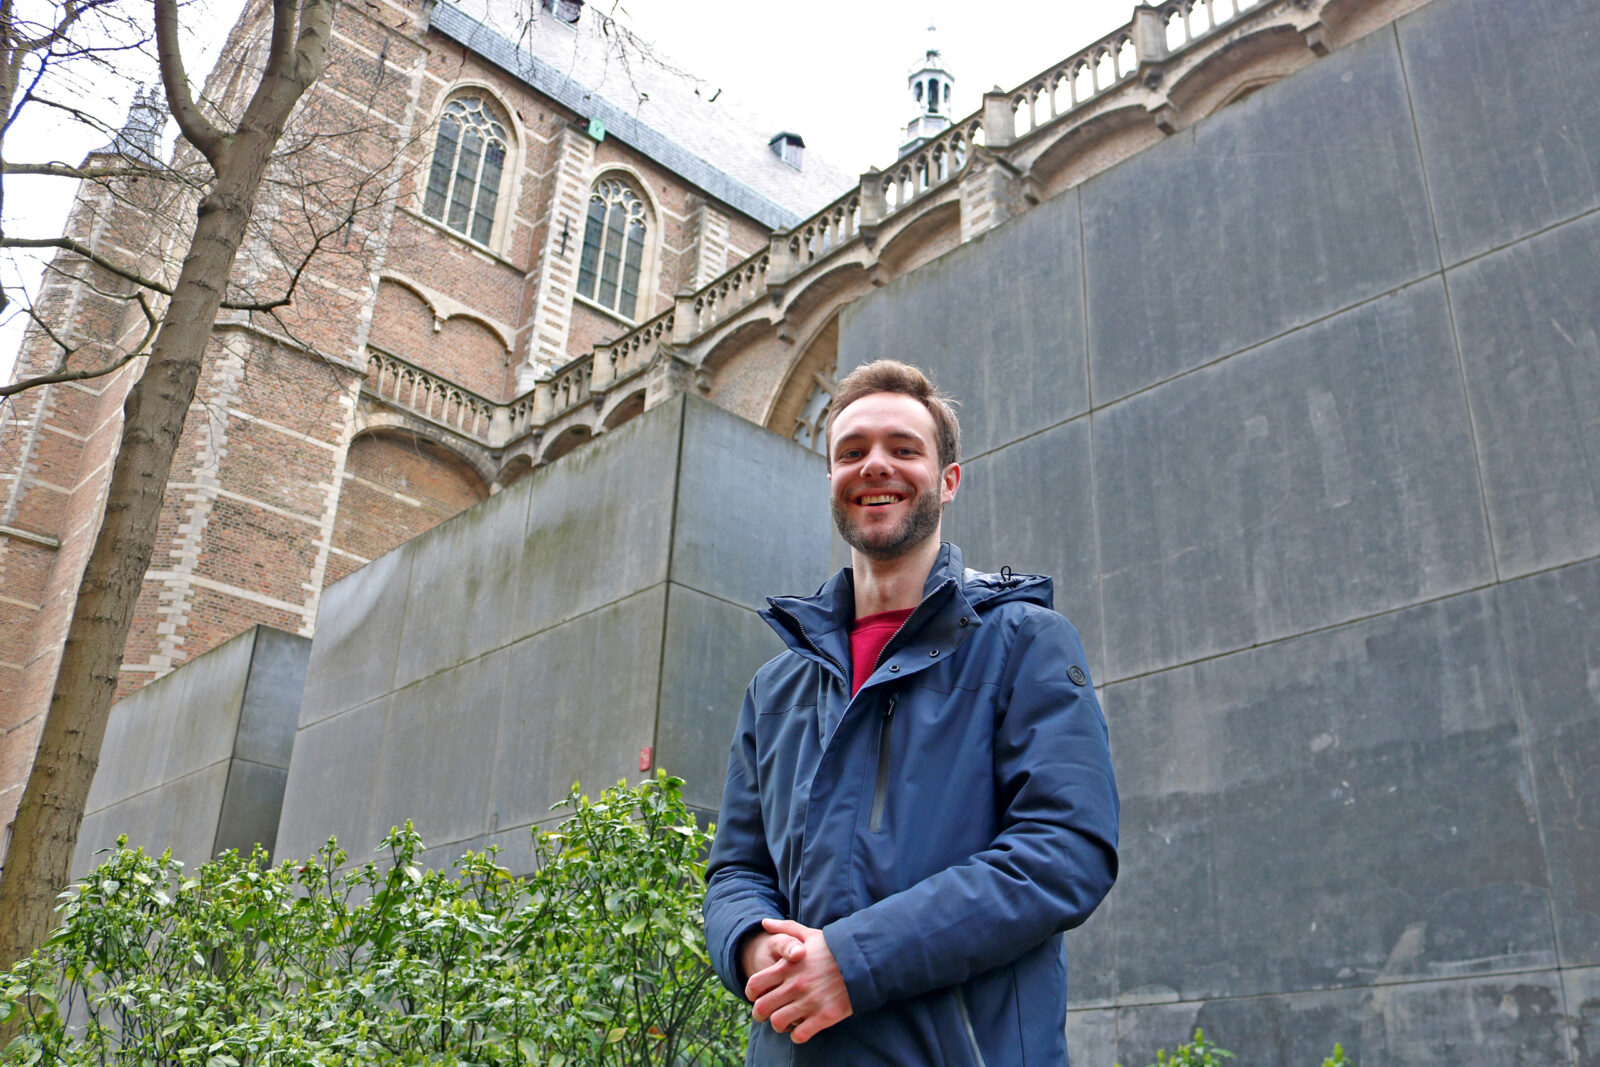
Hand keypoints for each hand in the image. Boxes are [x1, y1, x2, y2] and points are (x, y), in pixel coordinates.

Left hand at [746, 917, 852, 1042]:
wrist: (865, 960)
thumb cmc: (835, 948)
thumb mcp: (809, 934)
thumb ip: (785, 929)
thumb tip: (765, 922)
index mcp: (787, 966)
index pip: (754, 985)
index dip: (751, 993)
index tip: (757, 996)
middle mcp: (795, 985)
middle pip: (762, 1008)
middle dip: (760, 1014)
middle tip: (767, 1014)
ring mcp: (809, 1001)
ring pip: (778, 1023)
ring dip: (779, 1025)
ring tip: (785, 1022)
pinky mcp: (825, 1015)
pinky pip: (800, 1034)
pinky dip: (797, 1036)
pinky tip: (802, 1029)